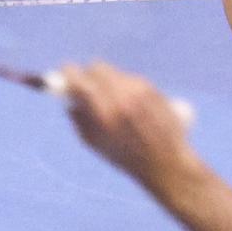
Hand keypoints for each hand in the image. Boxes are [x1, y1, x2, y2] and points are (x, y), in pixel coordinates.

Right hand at [58, 61, 199, 186]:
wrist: (165, 162)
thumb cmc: (126, 157)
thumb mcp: (94, 144)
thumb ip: (78, 118)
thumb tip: (69, 97)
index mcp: (103, 113)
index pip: (80, 80)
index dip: (69, 74)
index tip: (65, 73)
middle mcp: (121, 97)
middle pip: (97, 68)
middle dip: (90, 74)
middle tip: (88, 84)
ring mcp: (138, 91)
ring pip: (115, 73)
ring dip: (110, 83)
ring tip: (117, 106)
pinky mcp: (151, 88)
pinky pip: (130, 79)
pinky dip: (126, 88)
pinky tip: (133, 106)